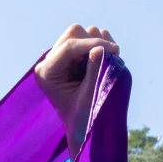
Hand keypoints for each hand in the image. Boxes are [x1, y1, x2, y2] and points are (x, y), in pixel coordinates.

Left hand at [33, 24, 118, 151]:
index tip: (115, 50)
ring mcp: (60, 56)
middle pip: (74, 32)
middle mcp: (50, 61)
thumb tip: (100, 48)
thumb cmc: (83, 118)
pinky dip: (100, 46)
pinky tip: (104, 62)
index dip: (94, 44)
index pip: (70, 46)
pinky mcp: (71, 56)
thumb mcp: (90, 97)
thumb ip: (95, 72)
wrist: (81, 129)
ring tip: (106, 63)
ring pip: (82, 32)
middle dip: (94, 42)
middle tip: (111, 57)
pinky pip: (88, 38)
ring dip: (98, 43)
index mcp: (47, 72)